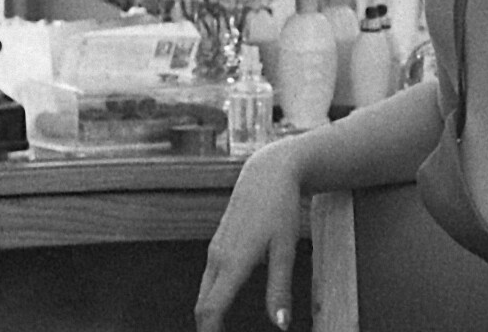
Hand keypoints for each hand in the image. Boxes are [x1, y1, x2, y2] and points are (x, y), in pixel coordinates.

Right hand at [195, 141, 301, 331]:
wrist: (267, 172)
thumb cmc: (280, 208)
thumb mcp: (285, 249)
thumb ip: (280, 289)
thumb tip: (281, 326)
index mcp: (233, 262)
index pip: (210, 309)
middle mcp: (217, 257)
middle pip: (202, 304)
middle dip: (207, 328)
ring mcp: (215, 249)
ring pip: (204, 291)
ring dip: (210, 313)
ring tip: (222, 330)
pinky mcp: (218, 243)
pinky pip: (210, 278)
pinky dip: (213, 297)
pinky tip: (225, 304)